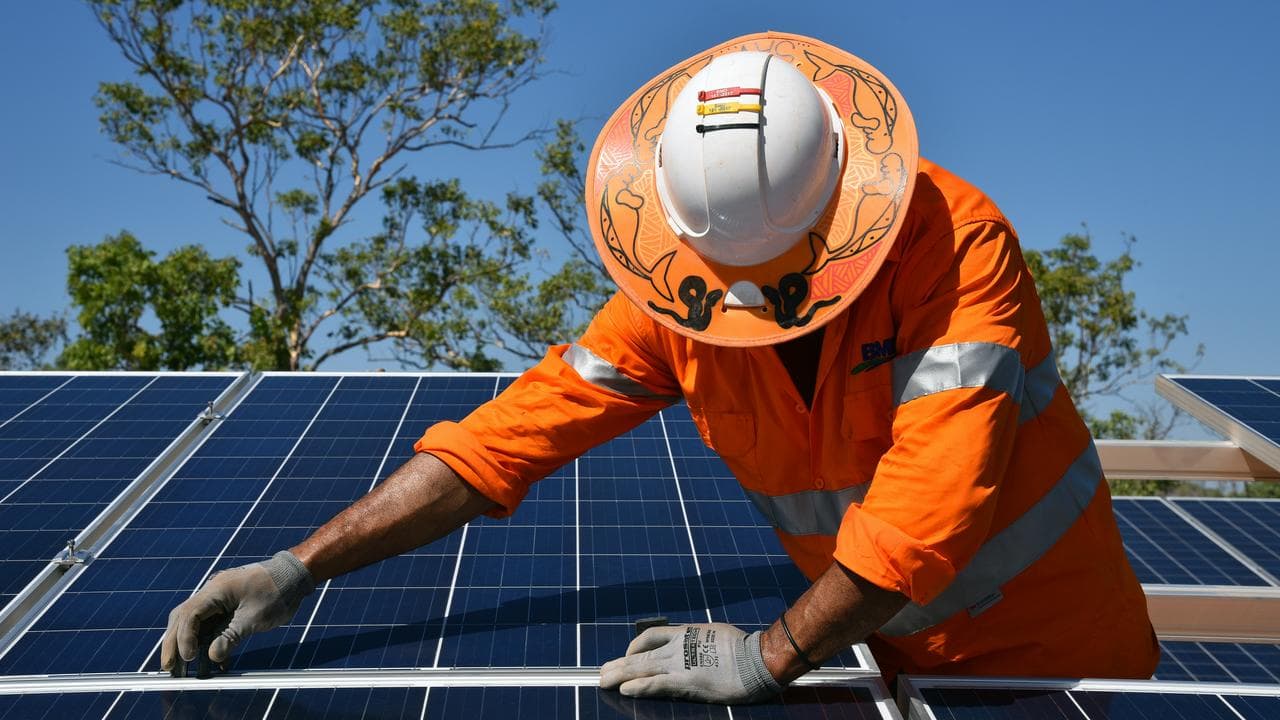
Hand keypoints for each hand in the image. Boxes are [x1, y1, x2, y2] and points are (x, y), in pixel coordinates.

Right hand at [160, 551, 314, 672]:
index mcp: (216, 590)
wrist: (295, 576)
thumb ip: (231, 637)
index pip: (189, 615)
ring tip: (184, 672)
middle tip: (170, 669)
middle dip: (175, 644)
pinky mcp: (227, 608)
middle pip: (184, 619)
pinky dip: (209, 644)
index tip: (188, 658)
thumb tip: (211, 657)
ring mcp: (218, 600)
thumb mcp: (255, 617)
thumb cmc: (277, 591)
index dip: (184, 638)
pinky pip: (211, 627)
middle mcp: (212, 593)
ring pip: (194, 624)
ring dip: (189, 646)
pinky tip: (214, 663)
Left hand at [599, 623, 781, 703]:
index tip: (626, 655)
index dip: (634, 647)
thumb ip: (700, 640)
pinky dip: (638, 686)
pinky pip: (655, 684)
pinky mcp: (685, 682)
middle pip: (640, 654)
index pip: (650, 636)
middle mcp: (677, 646)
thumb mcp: (715, 634)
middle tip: (602, 671)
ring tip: (603, 681)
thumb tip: (696, 643)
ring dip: (619, 675)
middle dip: (618, 664)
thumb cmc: (743, 648)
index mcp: (685, 633)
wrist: (757, 660)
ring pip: (641, 668)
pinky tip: (624, 690)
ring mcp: (680, 664)